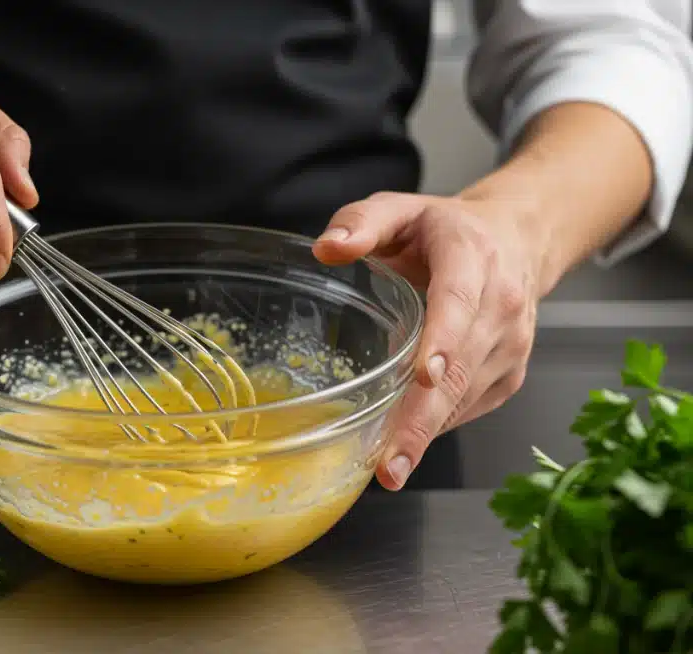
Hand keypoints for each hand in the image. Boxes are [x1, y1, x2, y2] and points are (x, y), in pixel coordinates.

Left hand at [312, 192, 544, 490]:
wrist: (516, 240)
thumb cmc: (445, 231)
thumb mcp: (400, 208)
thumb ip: (362, 221)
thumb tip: (327, 248)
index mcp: (472, 259)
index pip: (459, 303)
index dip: (443, 340)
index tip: (424, 376)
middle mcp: (500, 305)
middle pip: (460, 369)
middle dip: (423, 420)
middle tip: (390, 463)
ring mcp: (510, 345)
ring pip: (465, 396)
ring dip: (427, 435)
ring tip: (387, 467)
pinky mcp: (509, 374)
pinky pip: (471, 407)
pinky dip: (438, 426)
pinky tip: (406, 443)